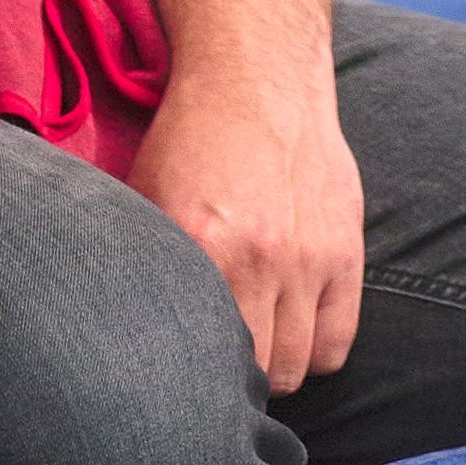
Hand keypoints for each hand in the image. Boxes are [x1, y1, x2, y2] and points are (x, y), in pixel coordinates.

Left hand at [130, 56, 367, 388]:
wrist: (258, 78)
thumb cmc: (192, 140)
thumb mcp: (145, 197)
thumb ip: (143, 263)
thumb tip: (119, 330)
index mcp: (201, 246)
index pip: (199, 356)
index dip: (189, 383)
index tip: (178, 384)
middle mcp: (260, 259)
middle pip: (253, 376)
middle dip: (232, 386)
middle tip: (214, 374)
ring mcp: (310, 259)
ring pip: (298, 367)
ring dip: (275, 372)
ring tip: (254, 355)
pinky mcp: (346, 252)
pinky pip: (338, 340)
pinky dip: (316, 351)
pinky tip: (292, 333)